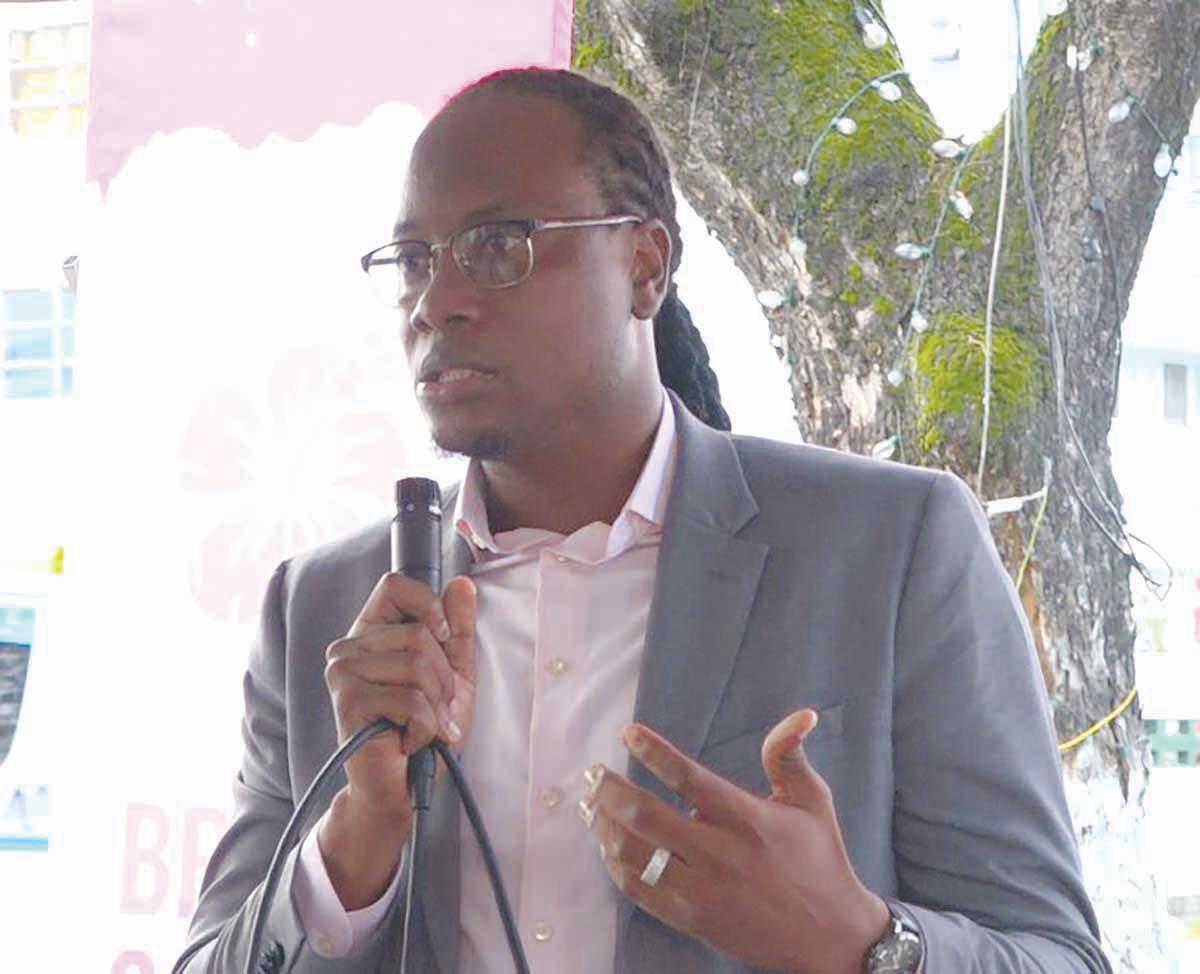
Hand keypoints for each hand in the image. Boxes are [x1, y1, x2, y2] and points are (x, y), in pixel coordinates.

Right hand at [318, 571, 476, 907]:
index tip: (442, 638)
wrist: (405, 788)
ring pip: (418, 665)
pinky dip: (425, 726)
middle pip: (419, 633)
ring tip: (423, 726)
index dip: (428, 606)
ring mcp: (343, 674)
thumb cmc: (424, 730)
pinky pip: (411, 700)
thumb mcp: (453, 673)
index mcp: (371, 633)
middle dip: (443, 678)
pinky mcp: (349, 703)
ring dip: (436, 705)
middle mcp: (348, 647)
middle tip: (434, 709)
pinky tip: (409, 741)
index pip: (395, 585)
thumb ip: (457, 629)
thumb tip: (462, 584)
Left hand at [579, 709, 889, 973]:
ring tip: (591, 805)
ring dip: (604, 825)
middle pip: (647, 816)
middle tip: (593, 772)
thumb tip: (801, 714)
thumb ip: (790, 756)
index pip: (689, 779)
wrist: (831, 939)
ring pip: (634, 854)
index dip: (654, 753)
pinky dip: (614, 864)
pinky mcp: (690, 918)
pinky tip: (606, 844)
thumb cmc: (820, 860)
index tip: (628, 733)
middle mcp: (720, 854)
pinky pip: (638, 890)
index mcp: (747, 819)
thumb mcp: (812, 802)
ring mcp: (701, 890)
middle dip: (611, 789)